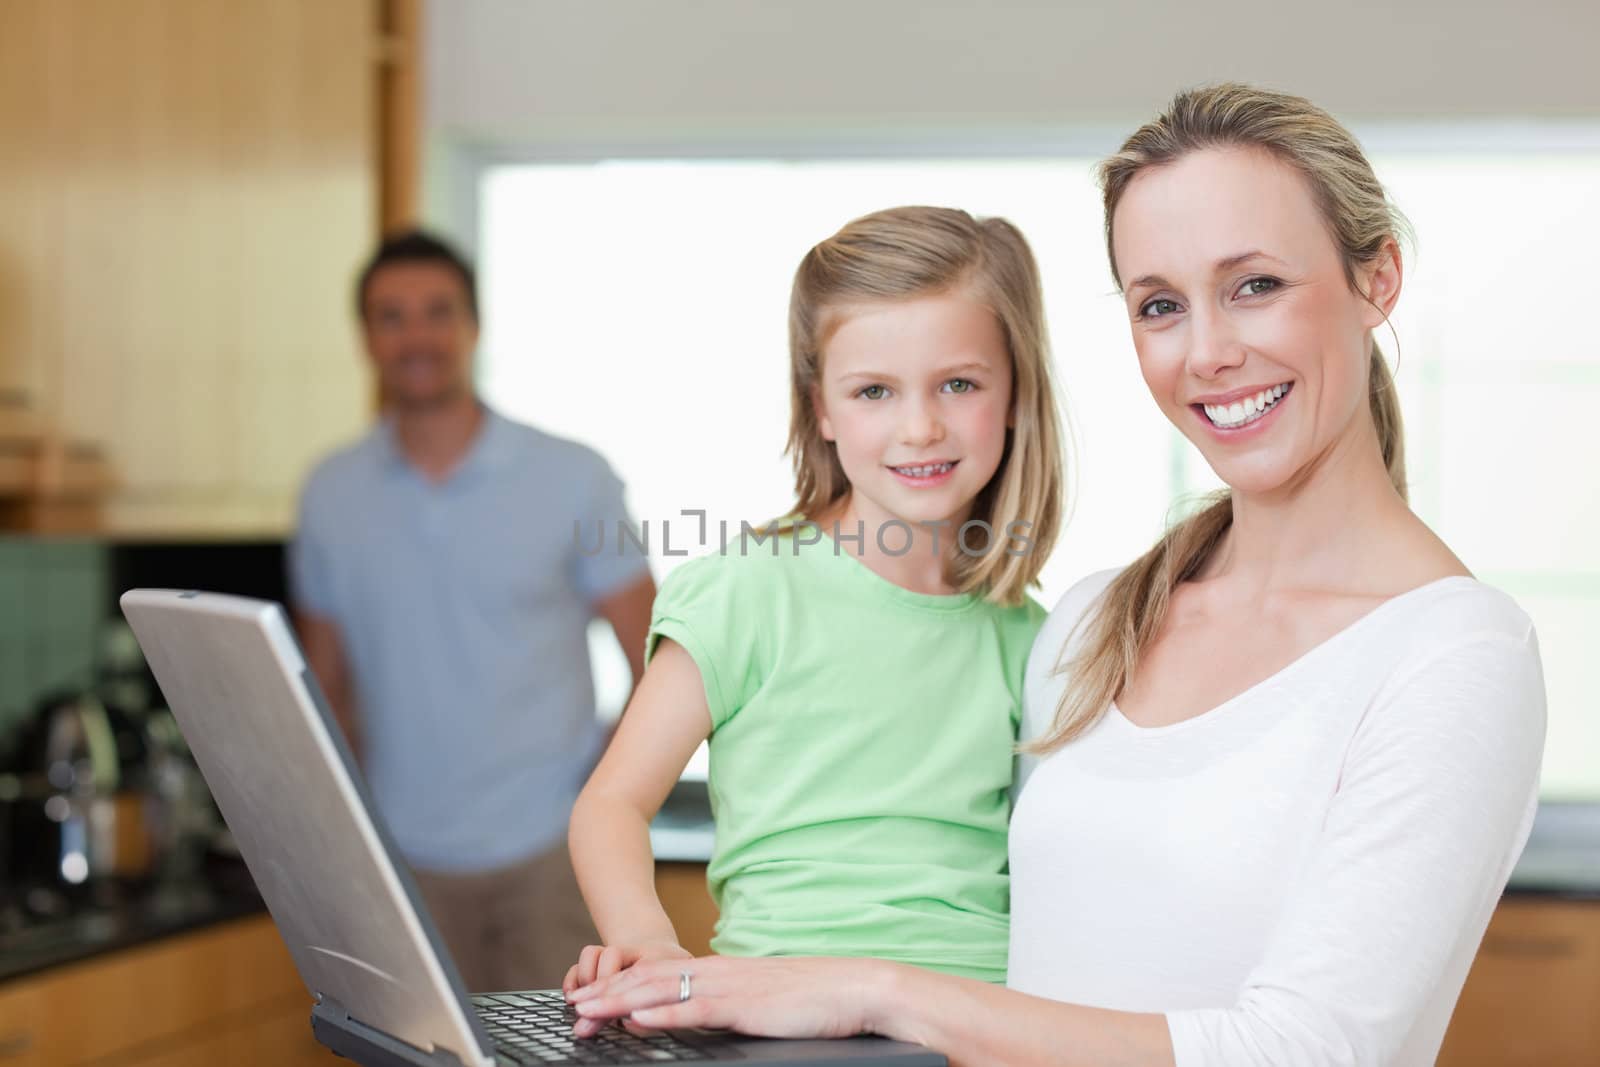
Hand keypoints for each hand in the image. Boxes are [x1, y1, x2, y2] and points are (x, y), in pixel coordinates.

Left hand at [566, 955, 892, 1040]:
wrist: (854, 988)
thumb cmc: (815, 999)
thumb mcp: (761, 1001)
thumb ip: (729, 1005)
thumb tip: (703, 1018)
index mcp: (721, 971)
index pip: (659, 976)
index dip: (621, 985)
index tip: (591, 997)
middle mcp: (718, 972)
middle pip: (650, 980)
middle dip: (607, 993)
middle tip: (573, 1006)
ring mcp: (730, 987)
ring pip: (662, 991)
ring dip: (620, 1002)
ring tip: (587, 1011)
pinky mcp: (744, 1006)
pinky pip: (695, 1009)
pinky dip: (662, 1013)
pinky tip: (637, 1019)